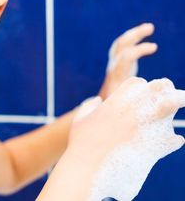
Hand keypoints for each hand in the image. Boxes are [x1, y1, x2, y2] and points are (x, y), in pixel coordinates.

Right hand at [69, 77, 184, 200]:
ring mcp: (148, 125)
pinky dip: (172, 141)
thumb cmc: (81, 146)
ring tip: (164, 120)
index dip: (143, 89)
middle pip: (162, 86)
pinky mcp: (157, 146)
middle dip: (167, 91)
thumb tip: (97, 101)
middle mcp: (135, 108)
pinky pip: (175, 139)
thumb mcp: (80, 120)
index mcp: (117, 100)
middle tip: (170, 99)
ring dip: (175, 109)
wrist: (88, 170)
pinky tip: (165, 144)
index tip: (143, 98)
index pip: (139, 84)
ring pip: (174, 105)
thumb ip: (89, 106)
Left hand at [99, 23, 156, 99]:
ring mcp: (113, 63)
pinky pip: (123, 46)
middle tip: (150, 27)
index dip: (139, 50)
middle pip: (121, 45)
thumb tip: (137, 106)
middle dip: (135, 35)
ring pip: (121, 43)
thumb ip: (126, 102)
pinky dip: (132, 38)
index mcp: (116, 76)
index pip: (125, 57)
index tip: (154, 46)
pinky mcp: (117, 62)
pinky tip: (143, 33)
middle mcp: (113, 66)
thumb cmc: (113, 107)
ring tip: (150, 27)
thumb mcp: (119, 105)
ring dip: (134, 33)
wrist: (99, 106)